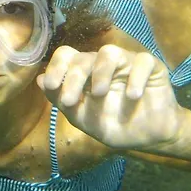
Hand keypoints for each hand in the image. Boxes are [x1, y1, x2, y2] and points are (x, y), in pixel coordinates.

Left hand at [37, 45, 184, 151]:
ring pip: (109, 52)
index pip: (66, 56)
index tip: (50, 85)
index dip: (56, 67)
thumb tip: (39, 80)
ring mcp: (127, 62)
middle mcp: (103, 63)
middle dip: (73, 78)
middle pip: (84, 57)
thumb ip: (61, 100)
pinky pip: (142, 61)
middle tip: (71, 101)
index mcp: (84, 72)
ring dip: (100, 72)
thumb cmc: (113, 124)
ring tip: (98, 93)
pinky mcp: (151, 67)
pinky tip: (132, 96)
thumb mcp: (83, 118)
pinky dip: (136, 77)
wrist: (148, 138)